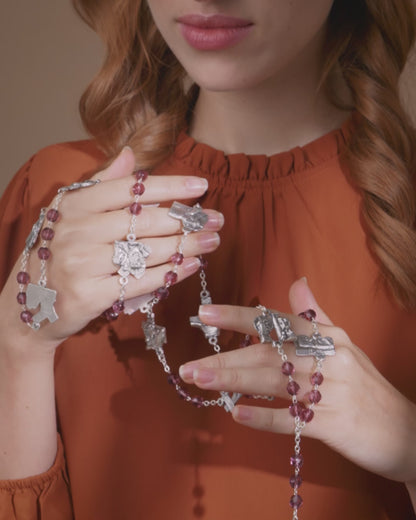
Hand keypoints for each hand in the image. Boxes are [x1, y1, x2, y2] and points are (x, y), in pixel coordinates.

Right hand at [0, 147, 223, 353]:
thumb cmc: (60, 252)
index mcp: (75, 204)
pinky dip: (169, 274)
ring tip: (212, 241)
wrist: (30, 304)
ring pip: (146, 252)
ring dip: (186, 246)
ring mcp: (81, 264)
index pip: (130, 190)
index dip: (169, 187)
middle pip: (144, 222)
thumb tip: (129, 154)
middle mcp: (77, 231)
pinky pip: (139, 282)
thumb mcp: (71, 211)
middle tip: (217, 219)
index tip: (201, 187)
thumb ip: (102, 183)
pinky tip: (192, 265)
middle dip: (186, 220)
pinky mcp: (89, 295)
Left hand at [179, 278, 415, 484]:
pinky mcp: (335, 426)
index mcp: (328, 337)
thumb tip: (297, 281)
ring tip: (201, 381)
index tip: (205, 314)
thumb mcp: (344, 343)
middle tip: (189, 366)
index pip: (278, 321)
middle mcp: (329, 359)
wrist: (406, 430)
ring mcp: (332, 393)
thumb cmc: (365, 384)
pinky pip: (293, 421)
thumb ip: (315, 314)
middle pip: (269, 355)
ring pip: (275, 383)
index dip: (241, 317)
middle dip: (226, 359)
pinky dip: (265, 417)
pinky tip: (238, 415)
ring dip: (235, 382)